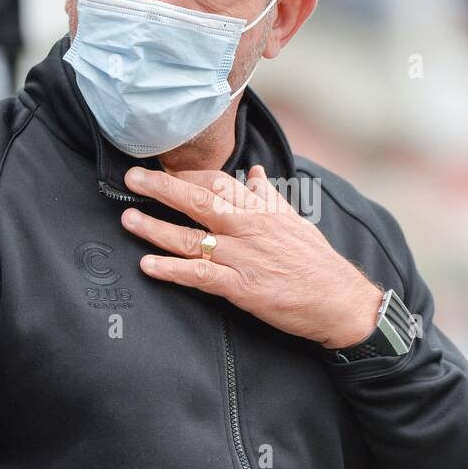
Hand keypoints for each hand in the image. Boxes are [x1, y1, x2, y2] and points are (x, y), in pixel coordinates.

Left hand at [121, 165, 382, 348]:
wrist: (338, 301)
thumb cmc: (317, 263)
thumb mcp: (295, 221)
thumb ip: (269, 197)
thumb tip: (254, 173)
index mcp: (262, 210)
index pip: (219, 182)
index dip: (187, 174)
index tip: (162, 167)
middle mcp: (249, 228)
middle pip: (198, 201)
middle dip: (161, 188)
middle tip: (132, 178)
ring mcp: (243, 257)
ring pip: (191, 238)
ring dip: (155, 228)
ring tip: (128, 219)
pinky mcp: (241, 287)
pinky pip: (199, 276)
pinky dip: (171, 270)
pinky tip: (148, 265)